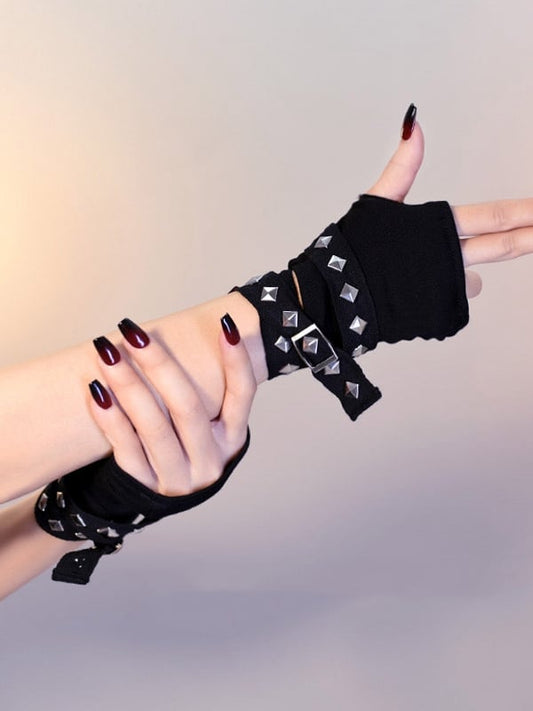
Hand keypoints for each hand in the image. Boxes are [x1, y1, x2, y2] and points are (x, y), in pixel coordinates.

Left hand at [88, 313, 254, 495]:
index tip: (225, 324)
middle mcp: (210, 461)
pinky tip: (97, 391)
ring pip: (153, 426)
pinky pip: (125, 447)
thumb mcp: (208, 425)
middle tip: (135, 333)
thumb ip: (208, 389)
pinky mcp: (144, 485)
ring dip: (128, 384)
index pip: (241, 395)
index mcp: (232, 439)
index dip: (236, 361)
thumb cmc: (185, 445)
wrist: (158, 498)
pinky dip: (111, 418)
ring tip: (107, 352)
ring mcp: (177, 477)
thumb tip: (209, 326)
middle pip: (187, 407)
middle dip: (159, 365)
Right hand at [365, 111, 532, 298]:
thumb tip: (415, 126)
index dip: (526, 212)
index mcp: (437, 226)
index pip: (494, 216)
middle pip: (501, 247)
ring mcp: (446, 290)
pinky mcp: (440, 315)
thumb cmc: (352, 250)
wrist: (335, 298)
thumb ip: (403, 167)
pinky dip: (436, 298)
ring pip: (470, 281)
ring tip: (418, 277)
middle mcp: (449, 259)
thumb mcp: (377, 202)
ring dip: (457, 276)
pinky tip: (410, 295)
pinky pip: (451, 305)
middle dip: (529, 238)